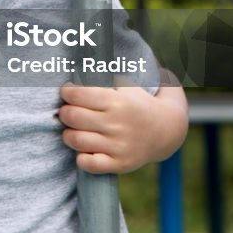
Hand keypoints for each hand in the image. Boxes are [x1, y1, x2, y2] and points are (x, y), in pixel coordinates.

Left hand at [58, 80, 187, 174]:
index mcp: (118, 102)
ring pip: (76, 140)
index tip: (67, 91)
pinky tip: (84, 149)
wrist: (167, 131)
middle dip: (65, 111)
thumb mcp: (127, 85)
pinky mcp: (120, 165)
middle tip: (68, 109)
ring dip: (68, 134)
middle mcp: (117, 124)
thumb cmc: (139, 103)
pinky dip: (81, 157)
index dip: (67, 91)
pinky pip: (88, 164)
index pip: (78, 94)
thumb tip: (77, 67)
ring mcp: (119, 147)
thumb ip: (103, 77)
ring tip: (72, 129)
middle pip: (72, 116)